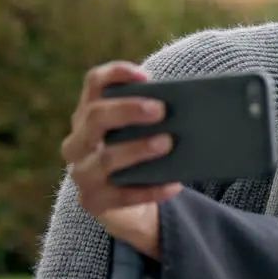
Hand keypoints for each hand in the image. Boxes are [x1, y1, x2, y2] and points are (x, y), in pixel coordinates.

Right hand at [62, 61, 178, 258]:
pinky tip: (174, 184)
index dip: (115, 73)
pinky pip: (120, 195)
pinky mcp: (93, 201)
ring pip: (104, 158)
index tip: (146, 75)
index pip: (94, 83)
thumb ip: (159, 117)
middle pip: (94, 117)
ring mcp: (82, 172)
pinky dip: (149, 189)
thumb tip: (199, 105)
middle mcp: (78, 141)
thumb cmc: (143, 158)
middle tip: (161, 110)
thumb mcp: (148, 134)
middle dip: (127, 110)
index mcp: (91, 115)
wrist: (131, 205)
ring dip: (137, 149)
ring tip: (167, 143)